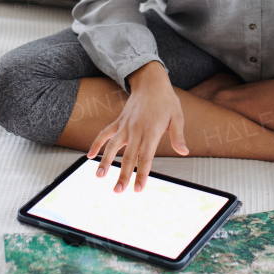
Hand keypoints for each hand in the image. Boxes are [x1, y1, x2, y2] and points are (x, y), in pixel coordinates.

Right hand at [87, 61, 188, 192]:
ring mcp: (125, 125)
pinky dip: (96, 143)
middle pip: (128, 157)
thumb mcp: (177, 117)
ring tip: (99, 176)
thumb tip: (184, 152)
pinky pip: (105, 133)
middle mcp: (136, 130)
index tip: (138, 189)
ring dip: (105, 162)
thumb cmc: (166, 101)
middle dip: (123, 175)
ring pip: (112, 146)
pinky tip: (90, 156)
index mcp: (151, 131)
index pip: (146, 157)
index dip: (142, 174)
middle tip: (118, 191)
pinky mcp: (119, 121)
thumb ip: (177, 136)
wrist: (151, 82)